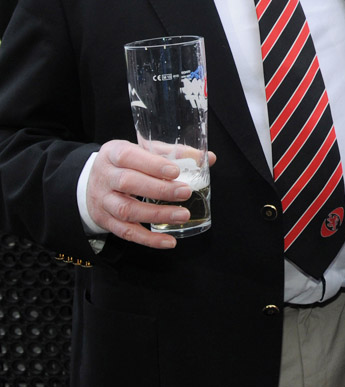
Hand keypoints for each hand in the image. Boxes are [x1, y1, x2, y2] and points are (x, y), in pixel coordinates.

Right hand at [86, 140, 215, 249]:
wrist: (89, 182)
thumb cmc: (125, 163)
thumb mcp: (141, 150)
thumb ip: (172, 153)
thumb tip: (208, 158)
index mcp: (114, 153)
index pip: (130, 157)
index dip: (152, 165)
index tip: (175, 171)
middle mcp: (106, 177)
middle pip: (128, 183)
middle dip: (159, 189)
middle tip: (185, 192)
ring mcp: (104, 201)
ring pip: (127, 210)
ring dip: (157, 214)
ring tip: (183, 215)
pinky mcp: (106, 221)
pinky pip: (126, 232)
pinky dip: (148, 239)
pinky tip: (169, 241)